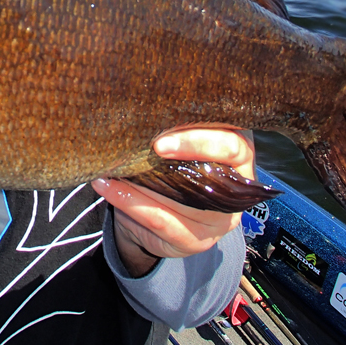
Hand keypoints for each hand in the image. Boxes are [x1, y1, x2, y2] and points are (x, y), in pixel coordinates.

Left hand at [91, 126, 254, 276]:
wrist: (159, 215)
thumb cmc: (170, 163)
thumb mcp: (178, 140)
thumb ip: (174, 125)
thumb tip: (141, 104)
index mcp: (239, 154)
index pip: (234, 146)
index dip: (200, 142)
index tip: (162, 140)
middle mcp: (236, 189)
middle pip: (216, 173)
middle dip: (182, 156)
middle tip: (149, 148)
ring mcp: (220, 219)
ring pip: (183, 201)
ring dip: (141, 183)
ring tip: (111, 167)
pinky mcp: (197, 240)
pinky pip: (162, 221)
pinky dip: (130, 202)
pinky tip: (107, 187)